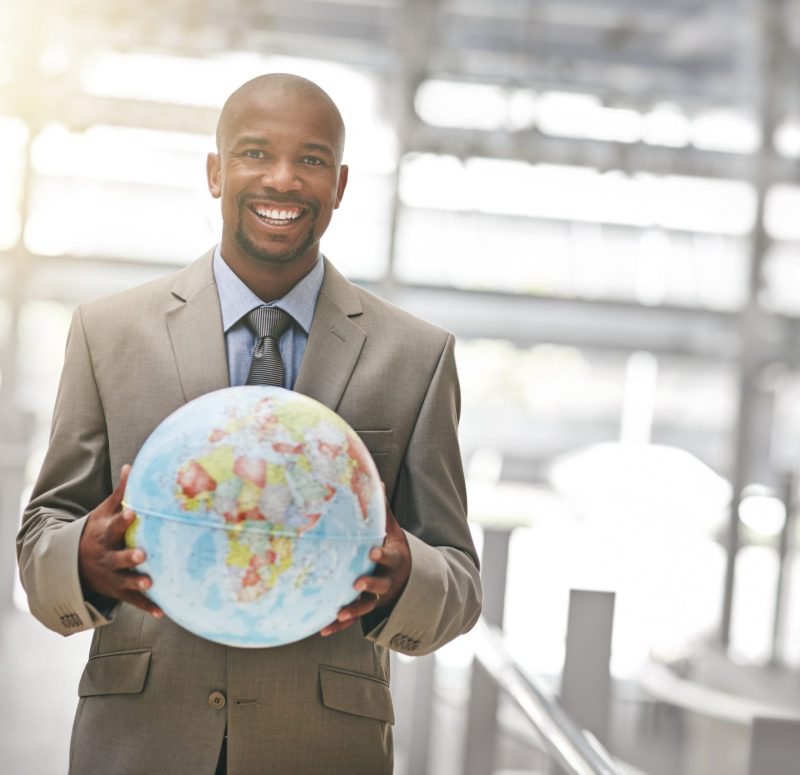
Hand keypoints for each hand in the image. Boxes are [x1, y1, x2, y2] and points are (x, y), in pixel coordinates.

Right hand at [78, 464, 162, 617]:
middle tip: (142, 554)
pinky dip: (147, 607)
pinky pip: (133, 601)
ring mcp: (111, 576)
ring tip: (150, 583)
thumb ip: (121, 493)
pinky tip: (163, 612)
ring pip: (124, 581)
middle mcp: (106, 557)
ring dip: (137, 583)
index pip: (114, 526)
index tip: (133, 512)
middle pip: (117, 557)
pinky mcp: (117, 591)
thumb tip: (132, 465)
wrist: (73, 564)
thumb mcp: (103, 511)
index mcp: (104, 535)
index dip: (123, 520)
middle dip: (129, 557)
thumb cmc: (97, 530)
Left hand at [320, 495, 409, 636]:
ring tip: (339, 613)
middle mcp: (388, 581)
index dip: (382, 556)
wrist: (408, 580)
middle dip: (370, 585)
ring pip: (367, 606)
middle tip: (356, 583)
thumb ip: (383, 510)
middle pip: (380, 585)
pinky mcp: (369, 609)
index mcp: (394, 560)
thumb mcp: (394, 530)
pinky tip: (322, 630)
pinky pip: (353, 620)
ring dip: (354, 610)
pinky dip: (339, 626)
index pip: (390, 557)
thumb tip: (375, 479)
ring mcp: (379, 598)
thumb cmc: (394, 547)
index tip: (372, 552)